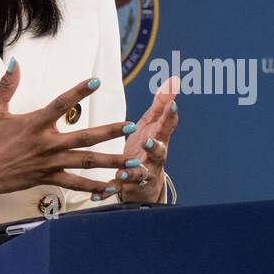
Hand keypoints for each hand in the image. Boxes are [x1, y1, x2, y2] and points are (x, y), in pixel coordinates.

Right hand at [0, 60, 138, 206]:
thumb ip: (6, 85)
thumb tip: (15, 62)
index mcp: (34, 124)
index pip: (61, 104)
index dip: (79, 91)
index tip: (96, 81)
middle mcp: (46, 144)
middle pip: (85, 138)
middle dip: (110, 132)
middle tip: (130, 126)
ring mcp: (49, 164)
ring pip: (86, 163)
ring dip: (111, 163)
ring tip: (133, 163)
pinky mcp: (47, 179)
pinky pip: (75, 185)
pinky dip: (94, 188)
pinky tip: (111, 188)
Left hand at [114, 76, 179, 202]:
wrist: (146, 183)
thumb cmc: (147, 148)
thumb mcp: (154, 125)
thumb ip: (160, 105)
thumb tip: (173, 81)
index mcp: (159, 139)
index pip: (168, 127)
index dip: (170, 116)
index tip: (172, 105)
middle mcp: (154, 158)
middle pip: (159, 153)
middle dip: (154, 148)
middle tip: (148, 141)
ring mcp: (143, 173)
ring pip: (139, 174)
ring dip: (131, 172)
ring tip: (122, 172)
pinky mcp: (128, 186)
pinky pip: (118, 189)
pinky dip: (110, 191)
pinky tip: (100, 192)